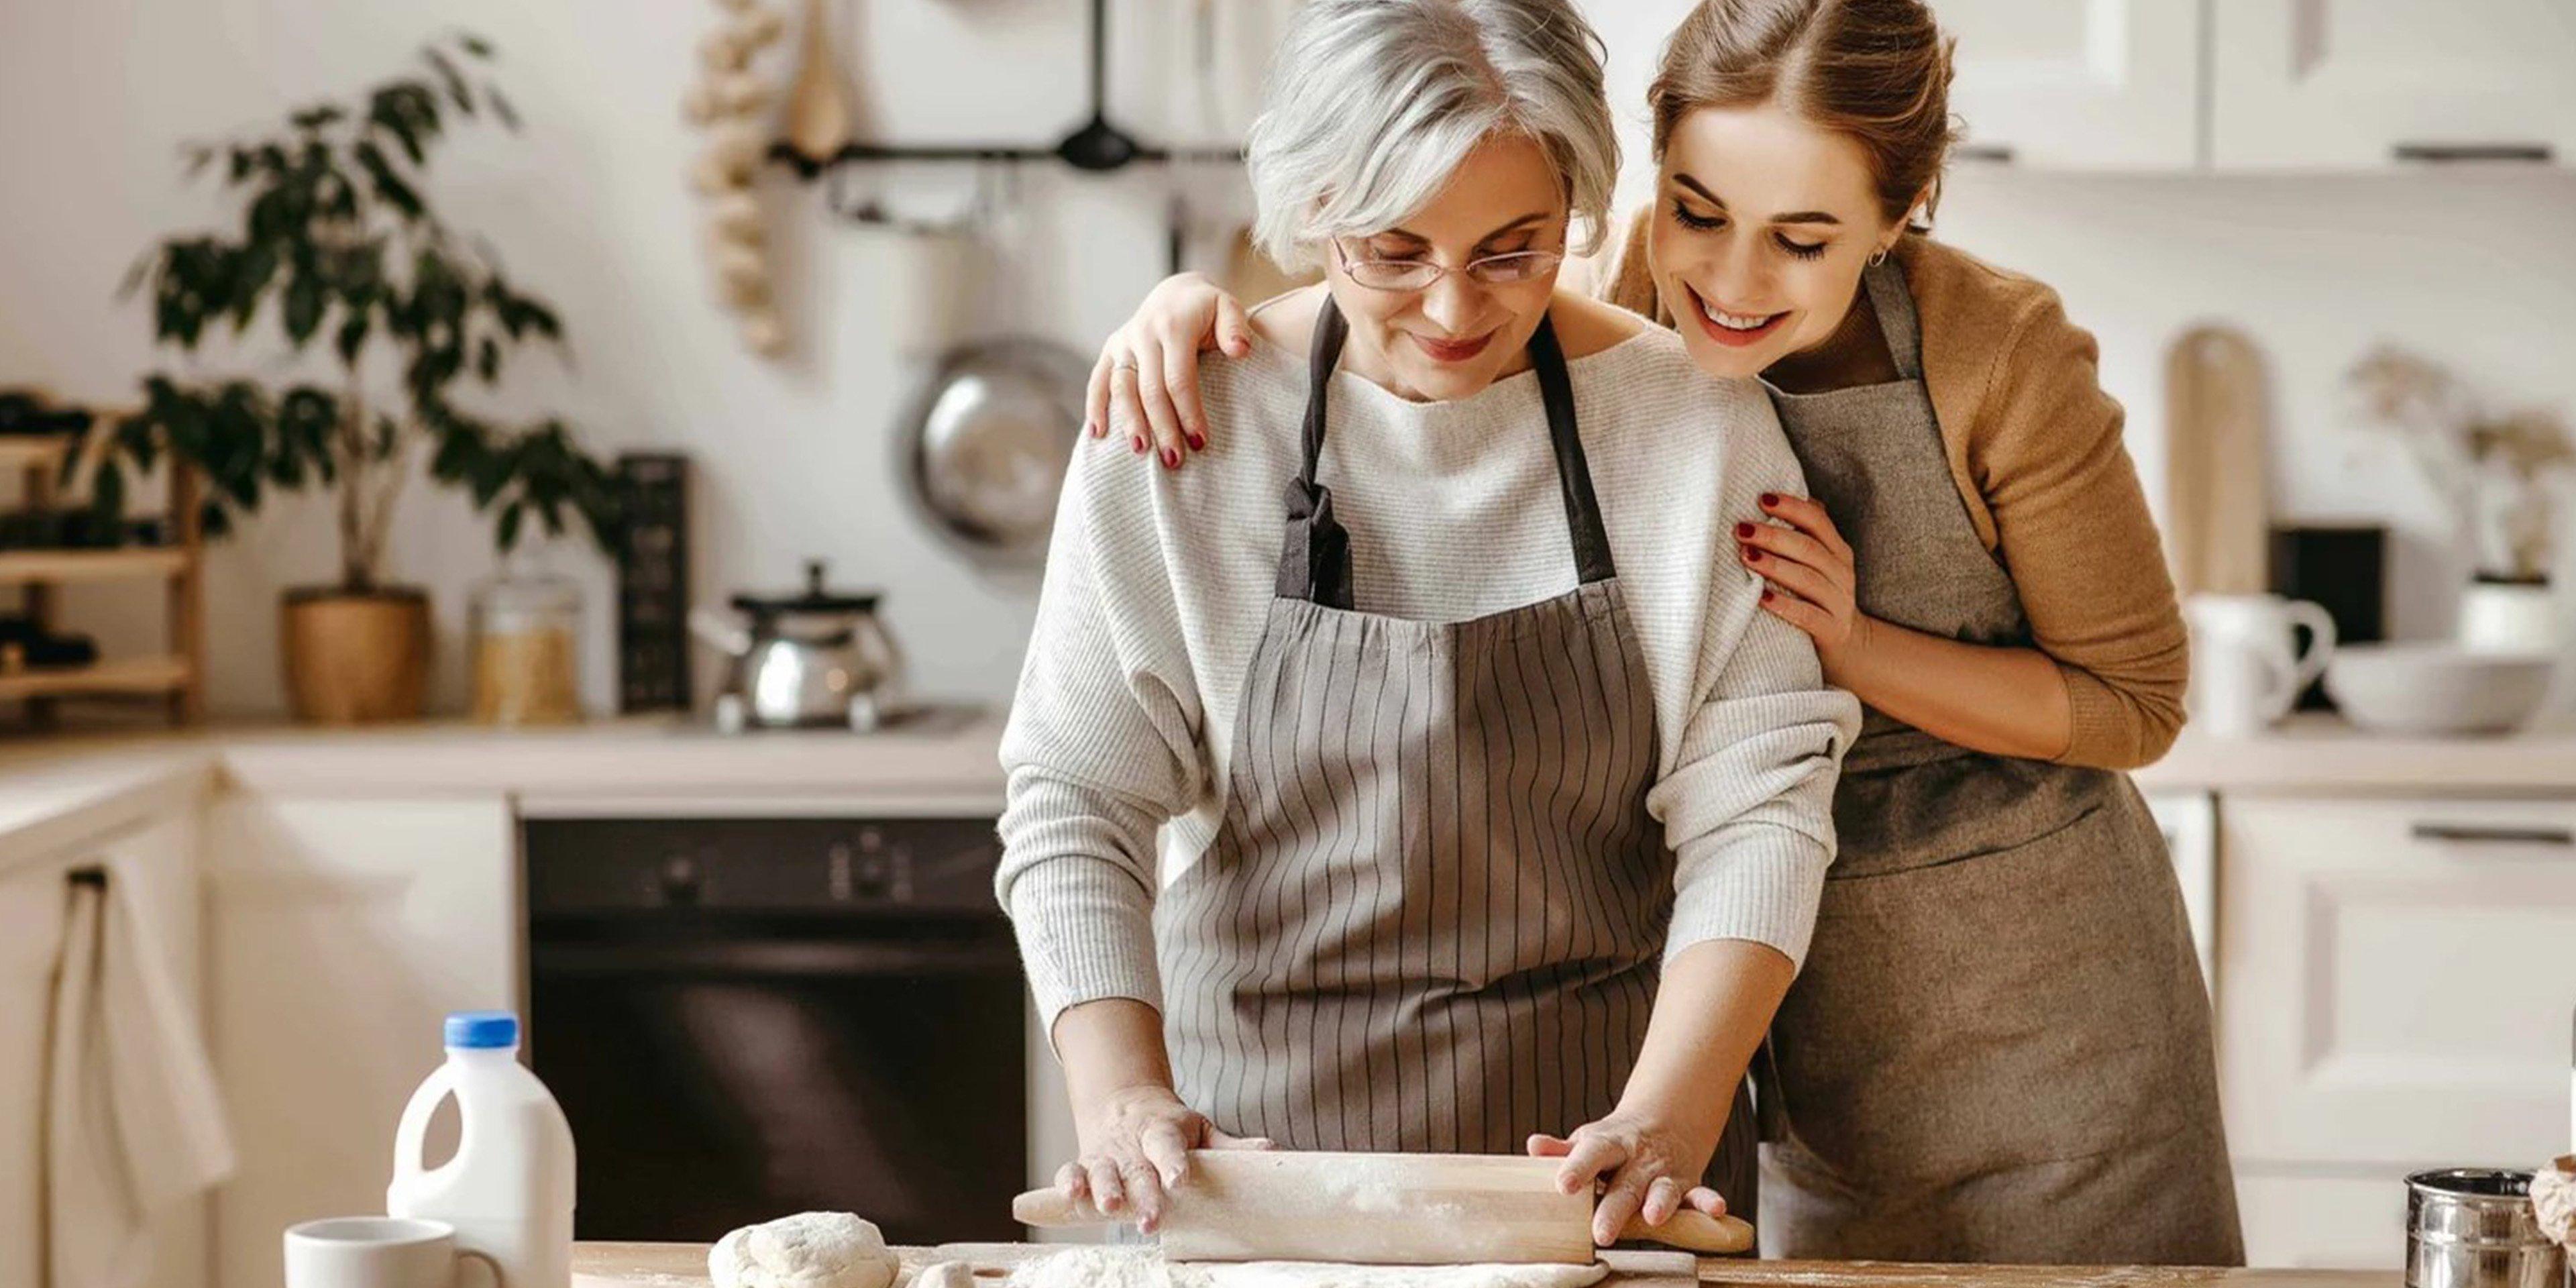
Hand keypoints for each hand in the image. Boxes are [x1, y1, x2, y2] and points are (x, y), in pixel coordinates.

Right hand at [1055, 1085, 1273, 1233]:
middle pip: (1137, 1168)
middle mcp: (1133, 1144)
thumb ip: (1230, 1146)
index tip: (1180, 1180)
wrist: (1125, 1107)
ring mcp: (1106, 1155)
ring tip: (1109, 1208)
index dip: (1174, 1162)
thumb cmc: (1172, 1129)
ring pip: (1102, 1171)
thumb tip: (1272, 1151)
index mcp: (1163, 1131)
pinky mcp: (1084, 1165)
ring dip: (1104, 1189)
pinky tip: (1072, 1197)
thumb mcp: (1201, 1131)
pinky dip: (1068, 1184)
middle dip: (1141, 1194)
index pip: (1168, 1145)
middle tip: (1150, 1220)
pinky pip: (1071, 1172)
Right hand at [1085, 272, 1254, 470]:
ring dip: (1130, 422)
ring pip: (1122, 388)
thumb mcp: (1228, 308)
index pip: (1179, 378)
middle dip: (1162, 427)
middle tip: (1174, 460)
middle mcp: (1143, 333)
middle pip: (1150, 389)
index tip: (1199, 442)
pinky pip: (1098, 380)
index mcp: (1173, 326)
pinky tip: (1097, 435)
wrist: (1176, 293)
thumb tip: (1239, 351)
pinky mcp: (1110, 349)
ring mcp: (1123, 341)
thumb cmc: (1207, 310)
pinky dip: (1095, 407)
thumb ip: (1235, 328)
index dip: (1188, 412)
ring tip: (1141, 453)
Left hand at [1529, 1112, 1726, 1246]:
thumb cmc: (1615, 1142)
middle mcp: (1637, 1159)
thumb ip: (1563, 1150)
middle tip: (1601, 1233)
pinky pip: (1699, 1194)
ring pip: (1663, 1189)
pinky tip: (1717, 1210)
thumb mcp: (1590, 1140)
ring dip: (1660, 1203)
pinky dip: (1708, 1202)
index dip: (1576, 1168)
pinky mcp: (1688, 1185)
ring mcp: (1664, 1172)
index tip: (1562, 1186)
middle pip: (1624, 1184)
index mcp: (1608, 1144)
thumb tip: (1533, 1146)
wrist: (1665, 1120)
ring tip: (1653, 1218)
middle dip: (1614, 1208)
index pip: (1590, 1154)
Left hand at [1736, 491, 1868, 662]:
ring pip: (1808, 579)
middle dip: (1774, 536)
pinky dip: (1784, 605)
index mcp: (1838, 551)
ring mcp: (1839, 602)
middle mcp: (1842, 573)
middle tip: (1742, 530)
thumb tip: (1773, 498)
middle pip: (1809, 548)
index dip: (1792, 507)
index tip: (1762, 498)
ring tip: (1747, 557)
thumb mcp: (1820, 563)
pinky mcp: (1832, 630)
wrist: (1850, 645)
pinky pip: (1807, 616)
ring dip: (1775, 566)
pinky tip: (1762, 598)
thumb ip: (1805, 534)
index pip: (1818, 521)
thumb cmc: (1819, 596)